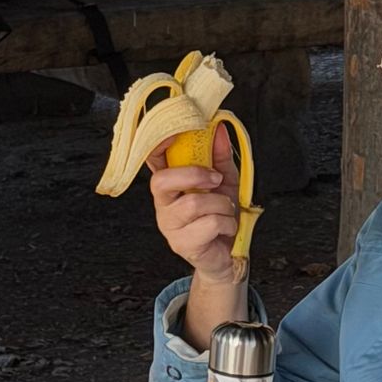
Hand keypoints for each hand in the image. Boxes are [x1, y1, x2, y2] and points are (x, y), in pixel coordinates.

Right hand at [149, 122, 240, 287]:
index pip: (152, 159)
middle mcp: (163, 204)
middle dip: (194, 175)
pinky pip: (209, 224)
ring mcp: (169, 226)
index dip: (159, 144)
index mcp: (170, 184)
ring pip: (194, 204)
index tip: (179, 132)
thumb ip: (220, 156)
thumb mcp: (225, 180)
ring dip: (221, 204)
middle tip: (216, 180)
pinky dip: (227, 223)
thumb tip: (219, 129)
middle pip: (162, 181)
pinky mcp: (182, 244)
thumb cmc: (221, 213)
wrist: (230, 252)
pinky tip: (226, 228)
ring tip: (226, 211)